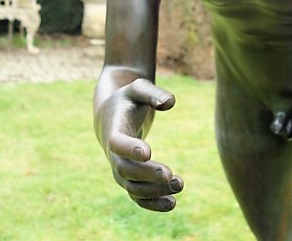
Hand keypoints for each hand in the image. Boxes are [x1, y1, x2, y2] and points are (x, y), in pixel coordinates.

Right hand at [98, 78, 183, 211]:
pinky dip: (152, 203)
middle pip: (125, 170)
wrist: (112, 115)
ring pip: (132, 187)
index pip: (117, 142)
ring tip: (180, 185)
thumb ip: (153, 93)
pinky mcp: (129, 178)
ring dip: (155, 190)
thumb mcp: (139, 88)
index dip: (130, 148)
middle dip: (147, 175)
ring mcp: (119, 169)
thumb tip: (170, 102)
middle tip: (170, 175)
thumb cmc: (129, 99)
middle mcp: (113, 153)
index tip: (148, 152)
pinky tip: (172, 203)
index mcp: (114, 128)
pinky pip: (138, 196)